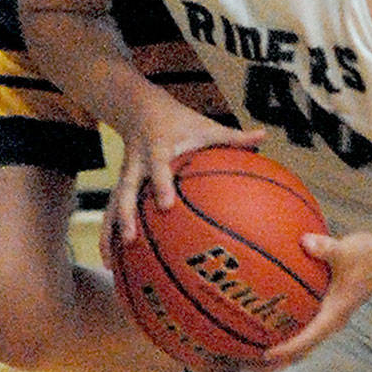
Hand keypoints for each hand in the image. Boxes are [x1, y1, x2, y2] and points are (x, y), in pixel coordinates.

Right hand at [100, 110, 264, 261]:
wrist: (140, 109)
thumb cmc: (181, 122)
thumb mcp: (206, 125)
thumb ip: (233, 136)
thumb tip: (264, 136)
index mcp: (158, 148)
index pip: (157, 166)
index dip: (161, 184)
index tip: (167, 205)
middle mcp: (136, 164)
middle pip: (125, 190)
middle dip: (126, 215)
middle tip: (131, 238)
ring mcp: (125, 176)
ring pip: (111, 205)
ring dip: (109, 232)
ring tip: (109, 262)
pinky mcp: (120, 186)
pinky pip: (110, 212)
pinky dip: (107, 236)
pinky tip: (110, 263)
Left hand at [261, 231, 371, 368]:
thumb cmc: (367, 257)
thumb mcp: (344, 251)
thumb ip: (324, 248)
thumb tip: (304, 242)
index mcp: (333, 314)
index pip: (307, 340)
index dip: (286, 349)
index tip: (266, 354)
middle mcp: (331, 320)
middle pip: (303, 349)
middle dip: (281, 358)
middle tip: (255, 362)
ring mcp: (331, 315)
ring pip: (305, 340)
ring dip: (286, 348)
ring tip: (259, 348)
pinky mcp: (329, 307)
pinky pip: (307, 325)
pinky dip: (291, 330)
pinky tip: (274, 319)